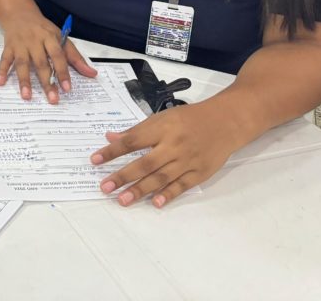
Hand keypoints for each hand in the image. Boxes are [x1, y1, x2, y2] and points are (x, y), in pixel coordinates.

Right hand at [0, 13, 96, 102]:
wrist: (20, 14)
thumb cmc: (43, 29)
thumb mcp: (61, 38)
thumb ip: (75, 57)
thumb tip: (92, 74)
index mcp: (50, 38)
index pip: (58, 56)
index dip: (63, 72)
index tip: (67, 88)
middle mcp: (35, 41)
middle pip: (41, 63)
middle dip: (46, 82)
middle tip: (52, 99)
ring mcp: (20, 44)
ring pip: (22, 63)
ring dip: (24, 80)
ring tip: (27, 96)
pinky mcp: (8, 47)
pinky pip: (4, 60)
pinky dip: (1, 71)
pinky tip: (0, 82)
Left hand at [91, 100, 240, 208]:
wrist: (225, 122)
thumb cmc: (189, 118)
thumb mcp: (161, 118)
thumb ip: (136, 130)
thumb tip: (110, 137)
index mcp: (161, 128)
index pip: (132, 141)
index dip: (112, 151)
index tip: (95, 160)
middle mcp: (173, 145)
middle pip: (145, 163)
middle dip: (123, 176)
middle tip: (105, 188)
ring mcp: (187, 160)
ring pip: (161, 178)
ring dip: (140, 190)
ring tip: (122, 200)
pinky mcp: (200, 172)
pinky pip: (182, 186)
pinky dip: (168, 195)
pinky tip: (155, 204)